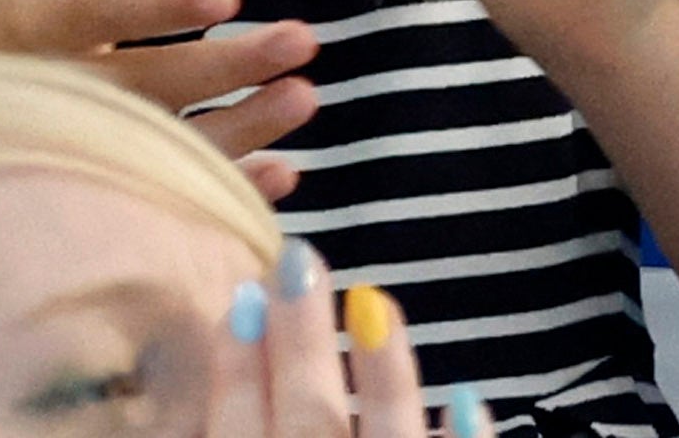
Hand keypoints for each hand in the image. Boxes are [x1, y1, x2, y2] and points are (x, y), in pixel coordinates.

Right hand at [0, 0, 318, 196]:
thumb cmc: (7, 7)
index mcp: (39, 19)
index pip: (103, 10)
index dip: (160, 5)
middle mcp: (63, 90)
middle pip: (154, 82)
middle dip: (230, 66)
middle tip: (302, 41)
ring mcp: (91, 151)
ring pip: (175, 145)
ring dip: (246, 127)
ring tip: (307, 95)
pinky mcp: (115, 190)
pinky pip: (178, 196)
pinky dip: (232, 190)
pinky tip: (288, 172)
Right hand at [213, 243, 481, 437]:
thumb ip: (217, 437)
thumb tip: (213, 362)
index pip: (235, 434)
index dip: (235, 371)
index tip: (240, 298)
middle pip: (307, 425)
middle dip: (300, 344)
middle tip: (298, 259)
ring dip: (383, 375)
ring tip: (372, 299)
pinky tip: (464, 396)